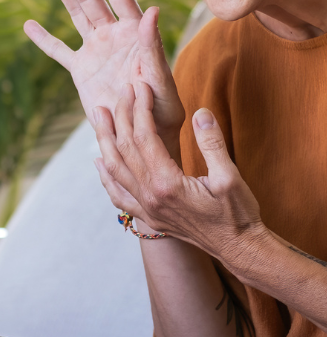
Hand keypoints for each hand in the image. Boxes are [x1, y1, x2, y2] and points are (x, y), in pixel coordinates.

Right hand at [24, 0, 184, 153]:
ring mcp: (96, 51)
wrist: (143, 135)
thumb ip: (153, 47)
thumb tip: (152, 12)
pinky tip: (28, 25)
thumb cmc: (160, 110)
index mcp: (134, 32)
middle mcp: (114, 35)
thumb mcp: (159, 80)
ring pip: (75, 14)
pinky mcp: (81, 72)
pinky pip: (59, 52)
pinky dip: (44, 40)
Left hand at [91, 81, 265, 261]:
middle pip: (125, 150)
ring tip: (100, 117)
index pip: (145, 138)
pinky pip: (118, 195)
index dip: (140, 109)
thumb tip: (201, 113)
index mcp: (167, 184)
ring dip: (105, 142)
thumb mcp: (230, 176)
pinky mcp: (148, 217)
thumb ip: (212, 144)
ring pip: (114, 170)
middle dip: (120, 118)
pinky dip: (105, 176)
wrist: (237, 248)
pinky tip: (99, 162)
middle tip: (118, 93)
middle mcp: (149, 197)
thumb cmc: (238, 213)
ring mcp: (145, 209)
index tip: (140, 88)